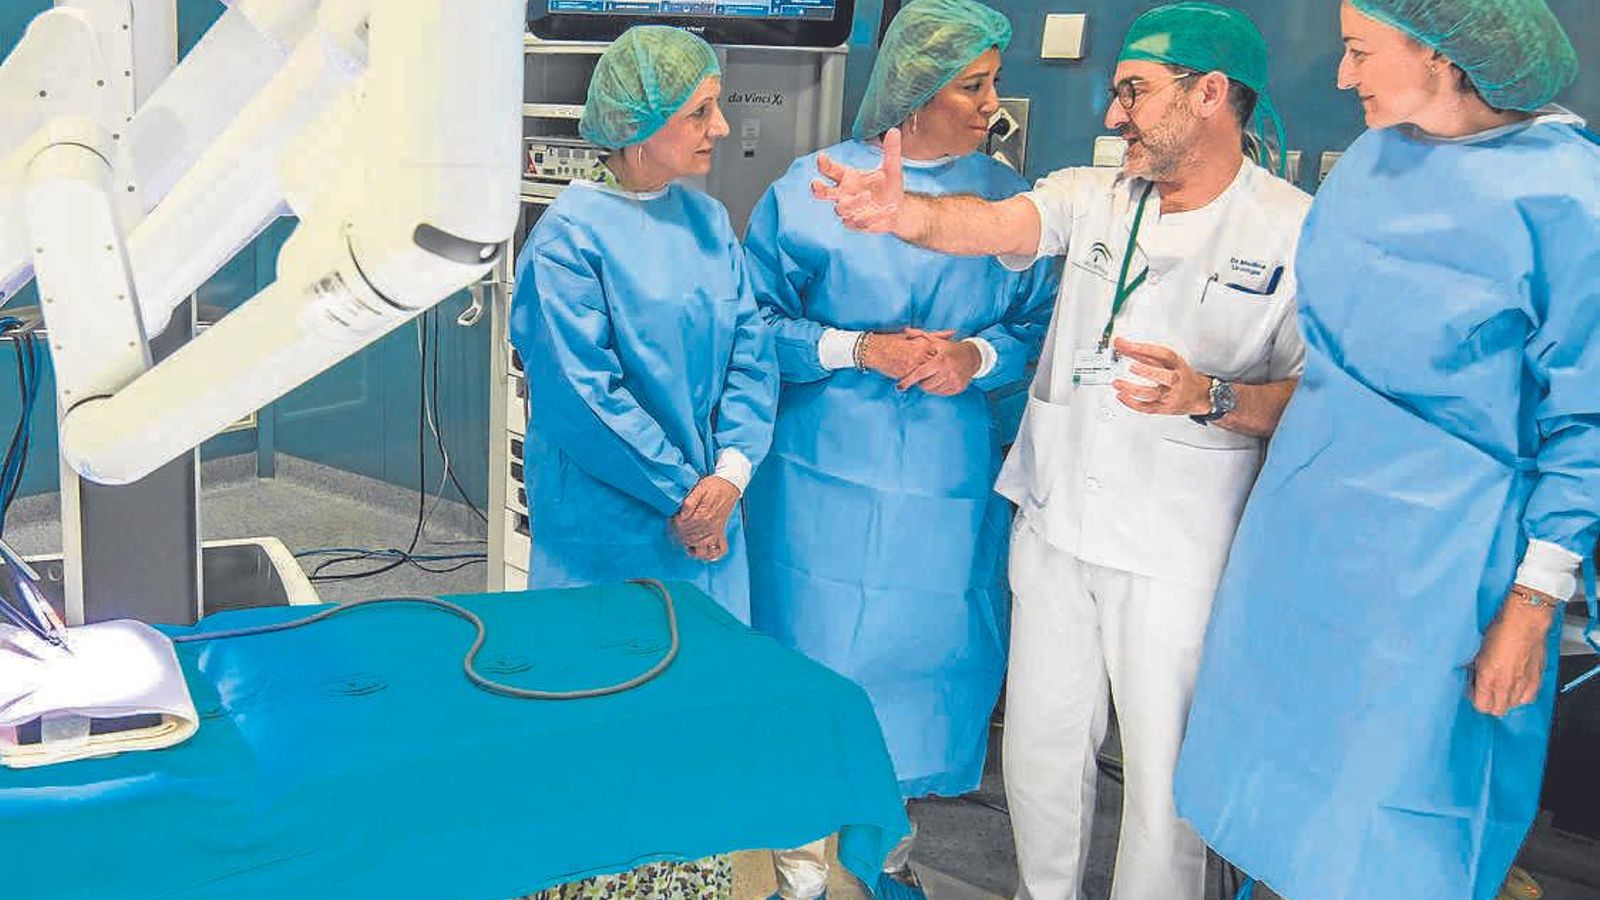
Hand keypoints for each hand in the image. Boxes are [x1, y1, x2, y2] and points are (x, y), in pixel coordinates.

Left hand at [672, 476, 739, 561]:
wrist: (730, 484)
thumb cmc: (713, 486)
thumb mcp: (699, 488)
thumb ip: (689, 501)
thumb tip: (682, 514)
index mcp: (703, 514)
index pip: (684, 526)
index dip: (675, 524)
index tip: (673, 520)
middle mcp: (710, 525)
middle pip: (690, 538)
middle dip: (680, 535)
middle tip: (675, 529)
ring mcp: (716, 530)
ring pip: (701, 547)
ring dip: (691, 545)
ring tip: (684, 539)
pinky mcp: (720, 532)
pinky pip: (720, 549)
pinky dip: (711, 555)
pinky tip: (701, 551)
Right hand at [812, 128, 906, 233]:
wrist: (898, 210)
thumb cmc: (888, 187)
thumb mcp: (891, 168)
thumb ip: (891, 151)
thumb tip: (894, 131)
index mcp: (847, 178)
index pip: (831, 170)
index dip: (824, 164)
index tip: (821, 158)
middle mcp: (844, 194)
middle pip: (824, 193)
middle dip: (818, 189)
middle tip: (816, 184)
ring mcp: (850, 211)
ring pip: (842, 208)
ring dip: (853, 202)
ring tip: (867, 195)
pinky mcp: (859, 224)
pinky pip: (862, 222)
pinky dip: (876, 215)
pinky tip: (890, 208)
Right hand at [859, 329, 950, 380]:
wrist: (874, 350)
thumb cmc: (894, 341)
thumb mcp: (915, 335)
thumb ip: (936, 335)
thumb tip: (954, 332)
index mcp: (924, 343)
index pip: (943, 353)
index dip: (947, 358)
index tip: (951, 361)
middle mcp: (920, 354)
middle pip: (938, 365)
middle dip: (942, 369)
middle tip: (948, 371)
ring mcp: (913, 365)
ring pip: (929, 374)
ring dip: (933, 376)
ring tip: (936, 376)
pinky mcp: (906, 374)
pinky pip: (918, 380)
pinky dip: (922, 381)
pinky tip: (924, 380)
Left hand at [897, 329, 982, 395]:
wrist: (972, 357)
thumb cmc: (950, 349)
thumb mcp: (937, 341)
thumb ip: (920, 336)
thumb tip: (905, 331)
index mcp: (940, 360)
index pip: (920, 373)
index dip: (908, 381)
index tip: (899, 387)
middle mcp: (948, 372)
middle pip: (925, 385)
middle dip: (920, 382)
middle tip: (921, 376)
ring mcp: (954, 381)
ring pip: (933, 390)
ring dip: (928, 386)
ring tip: (930, 377)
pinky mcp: (958, 387)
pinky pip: (941, 393)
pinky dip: (937, 389)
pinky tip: (938, 380)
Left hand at [1111, 338, 1212, 415]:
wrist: (1197, 395)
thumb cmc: (1179, 375)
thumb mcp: (1165, 360)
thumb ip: (1141, 352)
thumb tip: (1119, 343)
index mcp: (1177, 364)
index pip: (1165, 355)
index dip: (1147, 349)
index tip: (1129, 346)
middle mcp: (1175, 380)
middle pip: (1166, 377)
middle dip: (1148, 372)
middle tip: (1131, 367)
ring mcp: (1170, 396)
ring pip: (1153, 394)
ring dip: (1133, 390)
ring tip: (1117, 383)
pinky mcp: (1163, 408)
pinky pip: (1147, 408)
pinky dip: (1132, 403)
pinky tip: (1121, 395)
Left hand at [1470, 592, 1556, 715]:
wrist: (1525, 622)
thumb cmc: (1501, 630)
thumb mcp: (1480, 652)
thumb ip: (1478, 670)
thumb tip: (1475, 679)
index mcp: (1488, 678)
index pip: (1481, 706)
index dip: (1475, 700)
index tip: (1474, 690)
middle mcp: (1505, 685)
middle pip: (1496, 710)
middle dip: (1489, 703)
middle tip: (1486, 689)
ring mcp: (1522, 684)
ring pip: (1512, 706)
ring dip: (1505, 699)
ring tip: (1502, 685)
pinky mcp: (1536, 680)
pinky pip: (1527, 699)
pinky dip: (1521, 696)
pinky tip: (1516, 685)